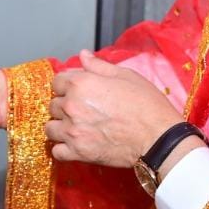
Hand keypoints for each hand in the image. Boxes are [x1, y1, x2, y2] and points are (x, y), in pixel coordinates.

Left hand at [44, 51, 183, 166]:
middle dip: (65, 106)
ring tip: (76, 128)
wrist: (159, 138)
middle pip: (53, 104)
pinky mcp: (78, 152)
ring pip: (50, 128)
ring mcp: (73, 131)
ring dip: (60, 127)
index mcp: (80, 84)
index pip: (57, 82)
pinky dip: (63, 149)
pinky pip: (57, 151)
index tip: (78, 92)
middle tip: (83, 111)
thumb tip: (83, 55)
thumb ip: (99, 65)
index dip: (67, 86)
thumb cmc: (146, 104)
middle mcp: (72, 106)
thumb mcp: (126, 76)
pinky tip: (75, 144)